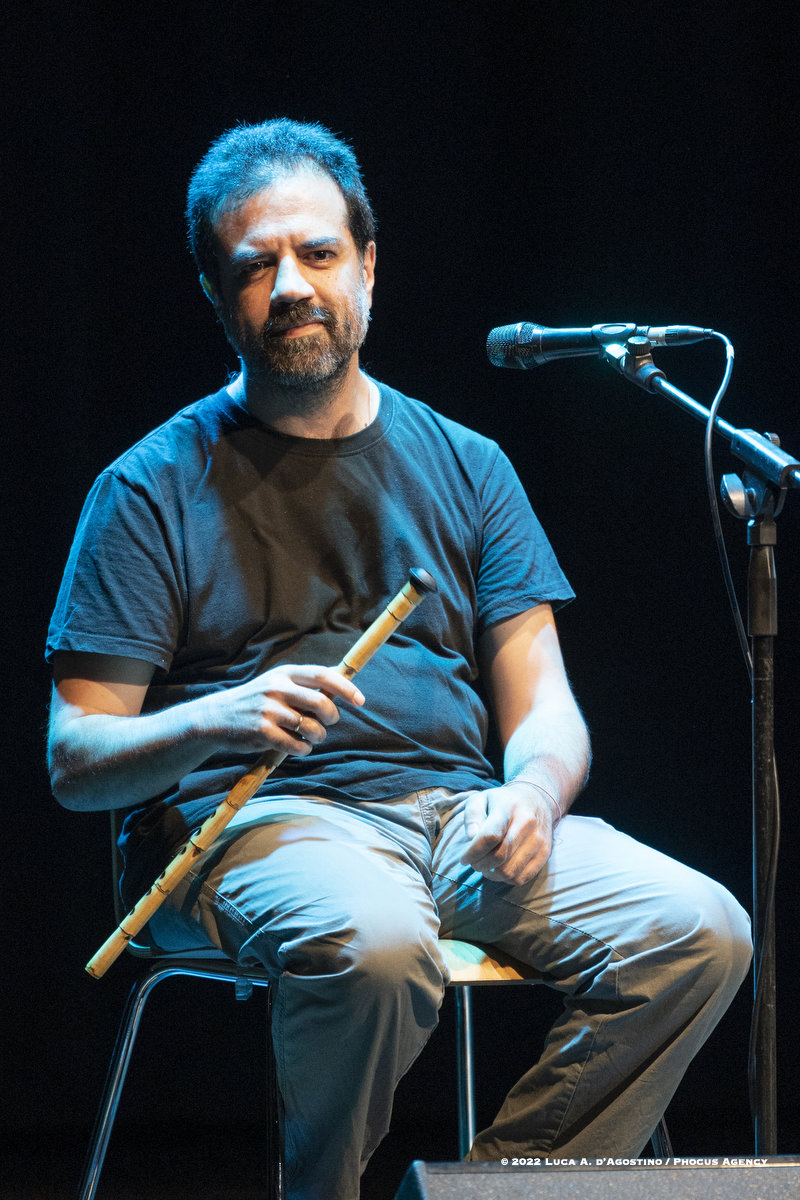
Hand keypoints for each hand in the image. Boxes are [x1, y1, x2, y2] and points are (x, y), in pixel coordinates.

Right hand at [199, 664, 364, 756]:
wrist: (217, 717)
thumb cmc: (257, 701)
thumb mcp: (278, 682)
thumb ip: (305, 683)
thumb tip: (341, 682)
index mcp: (285, 673)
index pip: (322, 675)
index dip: (345, 688)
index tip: (360, 700)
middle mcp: (277, 688)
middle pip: (321, 703)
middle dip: (332, 717)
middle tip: (329, 723)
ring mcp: (268, 710)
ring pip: (311, 727)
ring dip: (318, 736)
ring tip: (311, 737)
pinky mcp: (261, 732)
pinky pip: (296, 744)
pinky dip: (304, 748)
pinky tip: (299, 746)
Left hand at [460, 781, 557, 884]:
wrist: (536, 799)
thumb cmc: (503, 802)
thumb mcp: (481, 798)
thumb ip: (472, 816)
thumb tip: (471, 839)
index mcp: (508, 808)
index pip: (490, 836)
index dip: (473, 852)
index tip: (464, 858)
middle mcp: (527, 824)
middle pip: (499, 857)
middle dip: (480, 865)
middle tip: (474, 862)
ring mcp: (538, 840)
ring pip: (510, 871)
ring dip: (492, 875)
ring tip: (485, 866)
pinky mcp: (545, 853)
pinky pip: (522, 878)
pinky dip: (506, 879)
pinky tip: (500, 870)